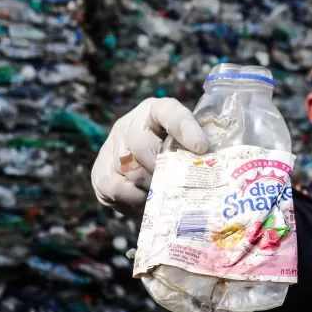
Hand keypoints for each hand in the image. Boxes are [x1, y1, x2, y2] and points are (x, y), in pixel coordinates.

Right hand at [90, 97, 207, 217]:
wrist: (141, 159)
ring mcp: (111, 146)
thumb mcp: (186, 143)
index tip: (202, 147)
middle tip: (179, 183)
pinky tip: (147, 201)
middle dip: (163, 168)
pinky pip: (115, 188)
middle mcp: (129, 124)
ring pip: (129, 169)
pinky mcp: (100, 171)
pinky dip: (134, 198)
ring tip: (166, 195)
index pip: (170, 112)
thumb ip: (196, 149)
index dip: (186, 128)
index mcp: (156, 111)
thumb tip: (211, 166)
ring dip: (151, 186)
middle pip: (141, 144)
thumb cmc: (173, 153)